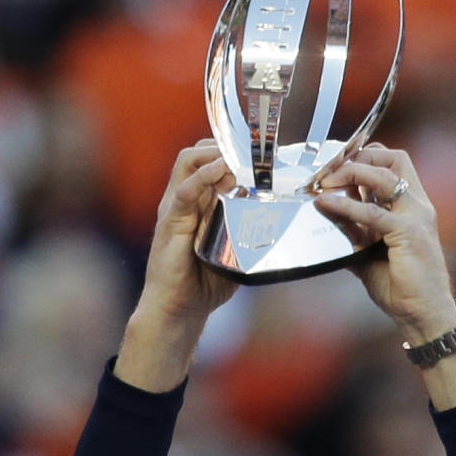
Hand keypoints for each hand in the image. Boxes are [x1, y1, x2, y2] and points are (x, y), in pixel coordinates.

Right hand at [116, 141, 237, 391]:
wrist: (179, 310)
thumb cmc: (205, 284)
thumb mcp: (236, 253)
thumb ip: (251, 234)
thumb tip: (284, 225)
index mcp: (199, 203)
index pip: (210, 161)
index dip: (232, 151)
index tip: (261, 152)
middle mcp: (185, 199)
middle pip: (198, 153)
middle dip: (225, 144)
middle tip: (254, 151)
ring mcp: (175, 208)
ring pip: (188, 162)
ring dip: (215, 154)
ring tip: (239, 156)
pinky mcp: (171, 222)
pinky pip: (185, 191)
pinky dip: (203, 177)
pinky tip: (221, 170)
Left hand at [314, 145, 455, 343]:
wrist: (425, 315)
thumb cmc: (403, 289)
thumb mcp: (370, 254)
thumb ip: (353, 232)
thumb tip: (327, 215)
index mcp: (412, 208)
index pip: (393, 165)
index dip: (365, 158)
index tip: (337, 169)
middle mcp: (417, 206)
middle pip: (393, 158)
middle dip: (359, 157)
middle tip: (330, 170)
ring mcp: (416, 217)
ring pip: (382, 176)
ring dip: (349, 173)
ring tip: (324, 181)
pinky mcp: (408, 233)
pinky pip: (372, 213)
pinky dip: (345, 206)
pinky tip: (326, 204)